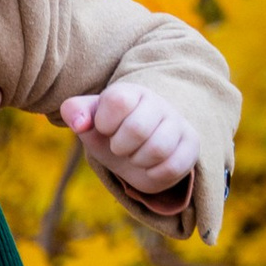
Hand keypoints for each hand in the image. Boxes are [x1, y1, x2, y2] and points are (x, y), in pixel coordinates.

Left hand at [59, 79, 198, 203]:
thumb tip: (80, 123)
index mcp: (130, 92)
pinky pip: (173, 167)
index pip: (118, 100)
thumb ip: (74, 113)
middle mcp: (158, 102)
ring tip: (135, 155)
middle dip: (120, 146)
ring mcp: (178, 122)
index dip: (105, 122)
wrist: (136, 148)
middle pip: (137, 129)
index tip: (105, 128)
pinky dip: (154, 174)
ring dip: (138, 160)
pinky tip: (149, 166)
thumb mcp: (88, 121)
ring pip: (158, 149)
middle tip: (119, 146)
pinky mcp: (190, 144)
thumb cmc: (109, 131)